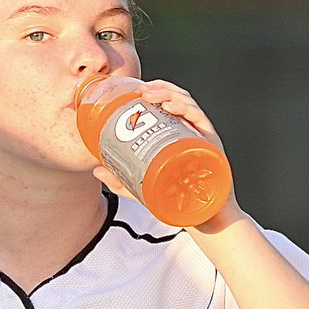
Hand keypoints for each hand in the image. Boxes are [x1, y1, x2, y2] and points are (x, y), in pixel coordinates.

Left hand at [91, 79, 240, 226]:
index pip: (170, 104)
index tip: (137, 89)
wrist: (204, 219)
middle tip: (141, 90)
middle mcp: (191, 132)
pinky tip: (171, 107)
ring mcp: (202, 138)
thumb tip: (96, 169)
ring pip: (189, 105)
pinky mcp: (211, 146)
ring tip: (150, 96)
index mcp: (178, 136)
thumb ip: (120, 181)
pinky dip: (186, 110)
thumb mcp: (143, 189)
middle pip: (179, 99)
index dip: (156, 91)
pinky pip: (201, 121)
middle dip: (160, 88)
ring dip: (169, 94)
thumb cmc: (179, 201)